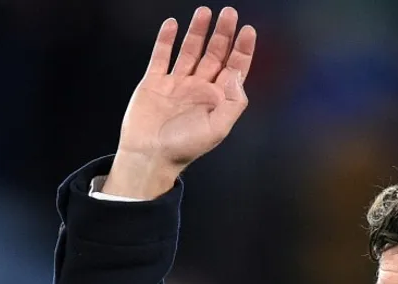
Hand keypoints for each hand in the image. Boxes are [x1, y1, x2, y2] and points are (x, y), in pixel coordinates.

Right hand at [104, 6, 255, 198]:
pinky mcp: (154, 82)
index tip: (248, 30)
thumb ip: (233, 102)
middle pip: (215, 55)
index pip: (234, 69)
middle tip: (230, 13)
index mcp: (217, 100)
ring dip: (198, 32)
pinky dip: (166, 40)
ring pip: (190, 51)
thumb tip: (236, 74)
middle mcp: (199, 88)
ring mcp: (176, 84)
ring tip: (205, 11)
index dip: (242, 49)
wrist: (150, 155)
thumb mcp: (218, 128)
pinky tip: (173, 25)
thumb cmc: (185, 147)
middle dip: (223, 34)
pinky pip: (161, 56)